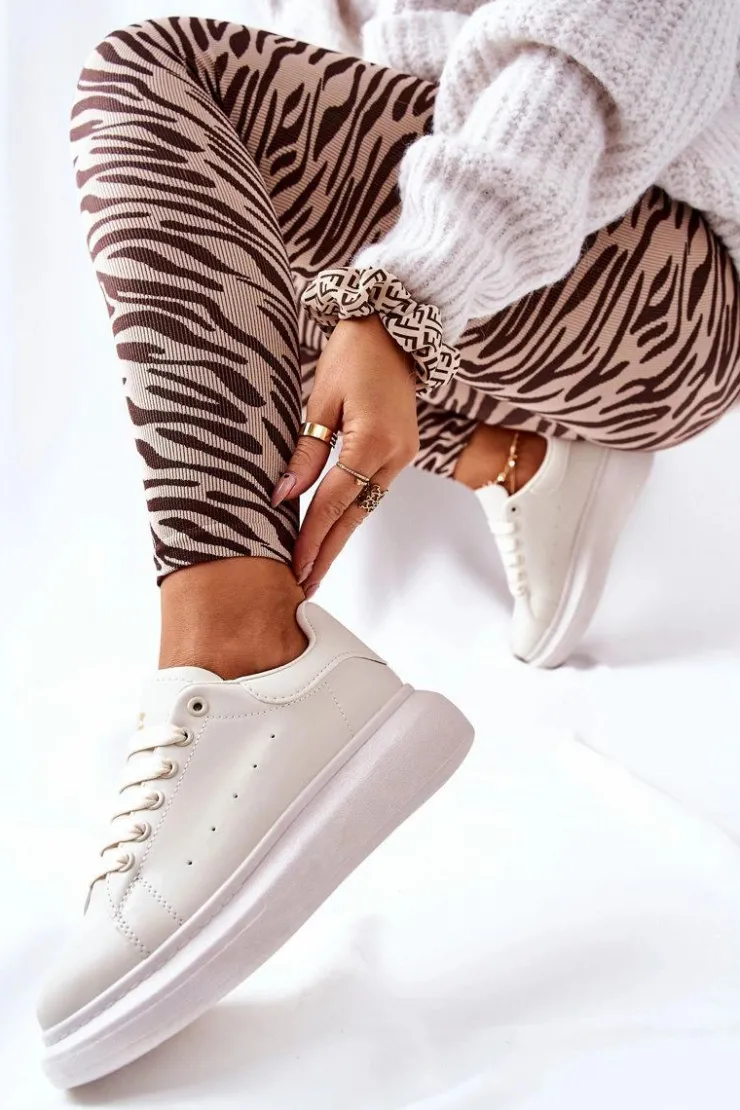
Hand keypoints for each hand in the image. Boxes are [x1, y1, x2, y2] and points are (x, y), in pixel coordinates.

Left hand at [272, 314, 418, 593]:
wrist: (396, 328)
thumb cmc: (354, 352)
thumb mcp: (320, 399)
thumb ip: (305, 451)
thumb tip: (284, 495)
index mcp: (373, 441)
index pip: (333, 502)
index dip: (311, 538)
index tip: (294, 568)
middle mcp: (394, 456)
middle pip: (353, 517)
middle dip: (326, 553)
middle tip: (303, 587)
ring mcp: (403, 456)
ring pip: (364, 508)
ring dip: (338, 538)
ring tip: (313, 568)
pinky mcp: (402, 452)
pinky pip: (372, 492)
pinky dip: (350, 514)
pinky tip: (333, 532)